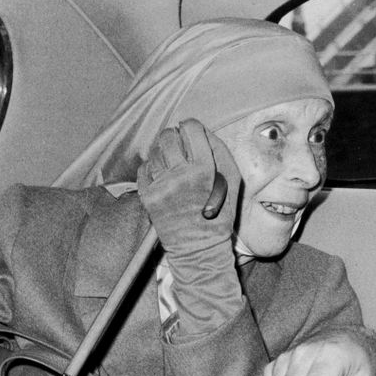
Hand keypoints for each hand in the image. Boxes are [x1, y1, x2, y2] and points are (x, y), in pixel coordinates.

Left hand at [138, 119, 240, 261]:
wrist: (199, 248)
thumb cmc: (219, 214)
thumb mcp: (232, 181)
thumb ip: (220, 152)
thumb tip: (203, 130)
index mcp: (205, 169)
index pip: (191, 129)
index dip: (190, 127)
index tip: (190, 132)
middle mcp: (181, 175)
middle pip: (167, 137)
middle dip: (173, 137)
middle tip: (179, 146)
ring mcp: (162, 187)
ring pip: (154, 152)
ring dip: (162, 152)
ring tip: (171, 163)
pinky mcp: (148, 198)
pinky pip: (143, 170)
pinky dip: (151, 168)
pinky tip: (161, 175)